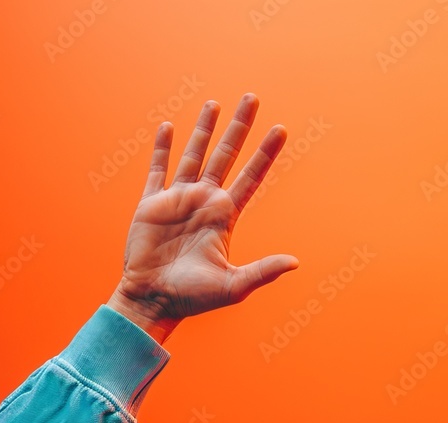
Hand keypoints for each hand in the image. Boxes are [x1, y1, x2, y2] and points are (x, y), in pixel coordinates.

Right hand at [107, 93, 298, 343]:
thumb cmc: (193, 298)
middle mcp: (204, 201)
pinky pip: (158, 170)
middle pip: (226, 155)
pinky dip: (163, 148)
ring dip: (204, 128)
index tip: (281, 130)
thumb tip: (295, 263)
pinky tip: (169, 127)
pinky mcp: (151, 204)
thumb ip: (262, 272)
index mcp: (224, 216)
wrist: (152, 300)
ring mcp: (178, 199)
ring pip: (194, 154)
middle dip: (239, 127)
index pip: (251, 177)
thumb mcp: (233, 286)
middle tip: (252, 97)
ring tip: (214, 103)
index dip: (265, 153)